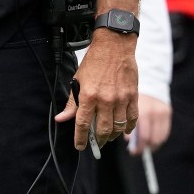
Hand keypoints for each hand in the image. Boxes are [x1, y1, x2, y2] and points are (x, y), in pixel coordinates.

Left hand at [55, 30, 138, 150]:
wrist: (114, 46)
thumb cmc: (95, 62)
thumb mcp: (78, 79)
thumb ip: (72, 102)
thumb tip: (61, 119)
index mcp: (89, 95)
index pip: (82, 124)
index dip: (80, 139)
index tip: (80, 146)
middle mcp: (105, 99)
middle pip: (102, 130)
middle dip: (97, 141)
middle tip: (95, 143)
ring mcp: (121, 99)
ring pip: (117, 127)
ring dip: (112, 136)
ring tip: (107, 137)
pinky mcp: (133, 96)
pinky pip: (132, 119)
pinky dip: (128, 128)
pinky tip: (123, 130)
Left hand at [128, 94, 171, 152]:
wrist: (147, 79)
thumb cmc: (131, 94)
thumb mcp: (126, 106)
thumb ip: (127, 122)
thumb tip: (129, 141)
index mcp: (142, 112)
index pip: (143, 136)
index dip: (138, 147)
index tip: (133, 152)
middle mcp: (154, 113)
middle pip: (153, 139)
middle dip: (145, 147)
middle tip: (138, 150)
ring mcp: (162, 113)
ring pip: (160, 138)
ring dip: (152, 145)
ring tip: (144, 146)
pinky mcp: (168, 112)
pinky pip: (165, 132)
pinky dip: (159, 138)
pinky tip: (152, 139)